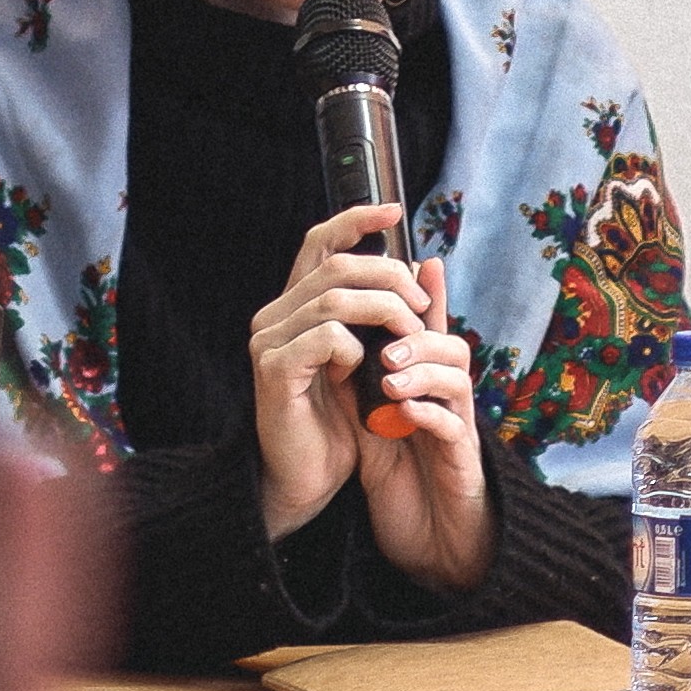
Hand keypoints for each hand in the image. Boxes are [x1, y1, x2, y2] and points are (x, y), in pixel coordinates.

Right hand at [248, 201, 431, 542]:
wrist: (304, 480)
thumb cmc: (335, 424)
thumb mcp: (367, 361)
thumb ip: (384, 317)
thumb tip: (420, 267)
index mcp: (295, 306)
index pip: (319, 243)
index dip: (355, 219)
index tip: (393, 210)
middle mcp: (275, 315)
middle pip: (337, 266)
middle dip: (389, 278)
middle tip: (419, 309)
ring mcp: (269, 341)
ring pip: (335, 299)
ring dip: (384, 315)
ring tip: (408, 342)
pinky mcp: (275, 371)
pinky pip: (326, 338)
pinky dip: (357, 349)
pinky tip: (367, 372)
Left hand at [352, 294, 494, 594]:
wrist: (428, 539)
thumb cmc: (402, 476)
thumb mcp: (374, 418)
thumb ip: (363, 378)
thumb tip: (343, 333)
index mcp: (425, 386)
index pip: (430, 332)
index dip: (430, 296)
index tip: (418, 260)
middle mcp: (447, 402)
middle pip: (453, 347)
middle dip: (420, 335)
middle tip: (386, 341)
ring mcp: (457, 430)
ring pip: (458, 381)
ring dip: (423, 370)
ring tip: (389, 375)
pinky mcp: (459, 465)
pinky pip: (453, 429)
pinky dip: (428, 415)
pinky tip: (403, 412)